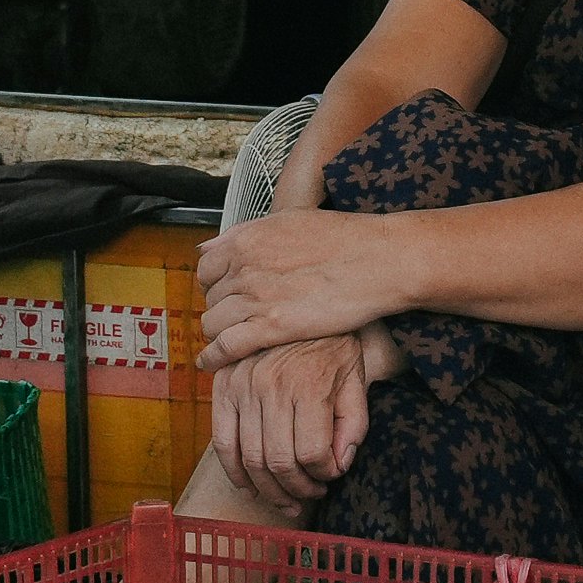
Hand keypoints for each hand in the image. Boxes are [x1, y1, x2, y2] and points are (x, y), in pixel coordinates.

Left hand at [195, 202, 425, 362]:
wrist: (377, 260)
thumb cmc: (343, 240)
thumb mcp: (288, 220)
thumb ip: (246, 233)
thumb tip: (211, 245)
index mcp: (245, 239)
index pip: (206, 267)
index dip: (215, 282)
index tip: (227, 291)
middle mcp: (243, 267)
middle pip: (211, 297)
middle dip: (222, 308)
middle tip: (238, 317)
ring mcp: (255, 298)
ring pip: (213, 323)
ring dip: (219, 333)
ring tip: (231, 339)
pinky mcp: (271, 327)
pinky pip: (226, 346)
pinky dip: (215, 357)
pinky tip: (214, 362)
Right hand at [204, 333, 374, 508]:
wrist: (302, 306)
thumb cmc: (335, 349)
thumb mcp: (356, 382)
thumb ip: (353, 425)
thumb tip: (337, 466)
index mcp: (309, 385)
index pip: (313, 453)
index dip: (323, 475)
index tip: (330, 477)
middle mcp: (272, 385)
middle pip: (279, 462)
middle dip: (297, 490)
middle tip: (309, 496)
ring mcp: (242, 387)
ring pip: (250, 459)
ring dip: (268, 490)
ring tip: (286, 498)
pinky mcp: (222, 388)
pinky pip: (222, 442)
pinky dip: (235, 471)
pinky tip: (251, 486)